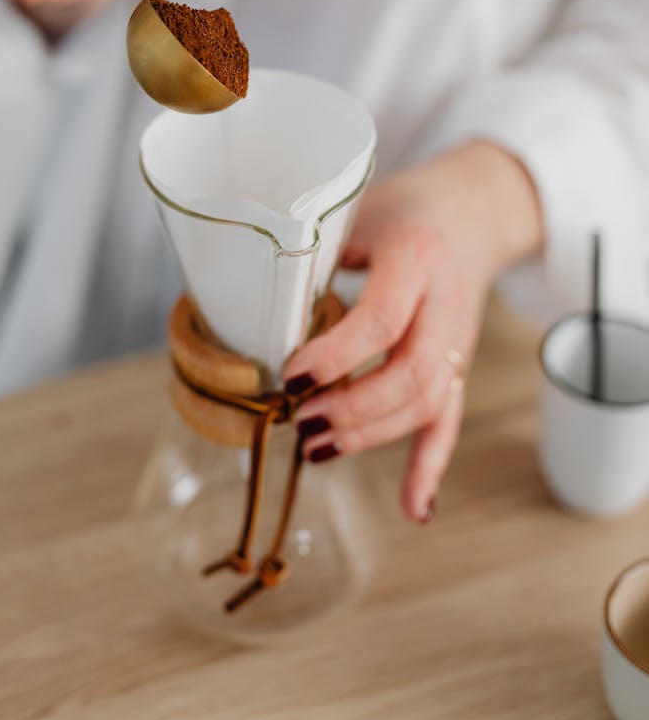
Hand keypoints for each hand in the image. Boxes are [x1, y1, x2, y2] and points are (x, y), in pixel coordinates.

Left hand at [283, 141, 542, 522]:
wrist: (471, 211)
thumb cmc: (403, 209)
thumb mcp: (357, 213)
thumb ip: (315, 254)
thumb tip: (247, 303)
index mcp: (417, 257)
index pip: (382, 319)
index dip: (335, 355)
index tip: (290, 374)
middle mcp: (446, 304)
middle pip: (412, 374)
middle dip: (352, 409)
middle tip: (298, 423)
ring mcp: (458, 340)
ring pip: (427, 403)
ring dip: (372, 437)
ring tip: (316, 450)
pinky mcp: (459, 364)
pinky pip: (449, 420)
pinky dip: (430, 466)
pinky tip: (412, 510)